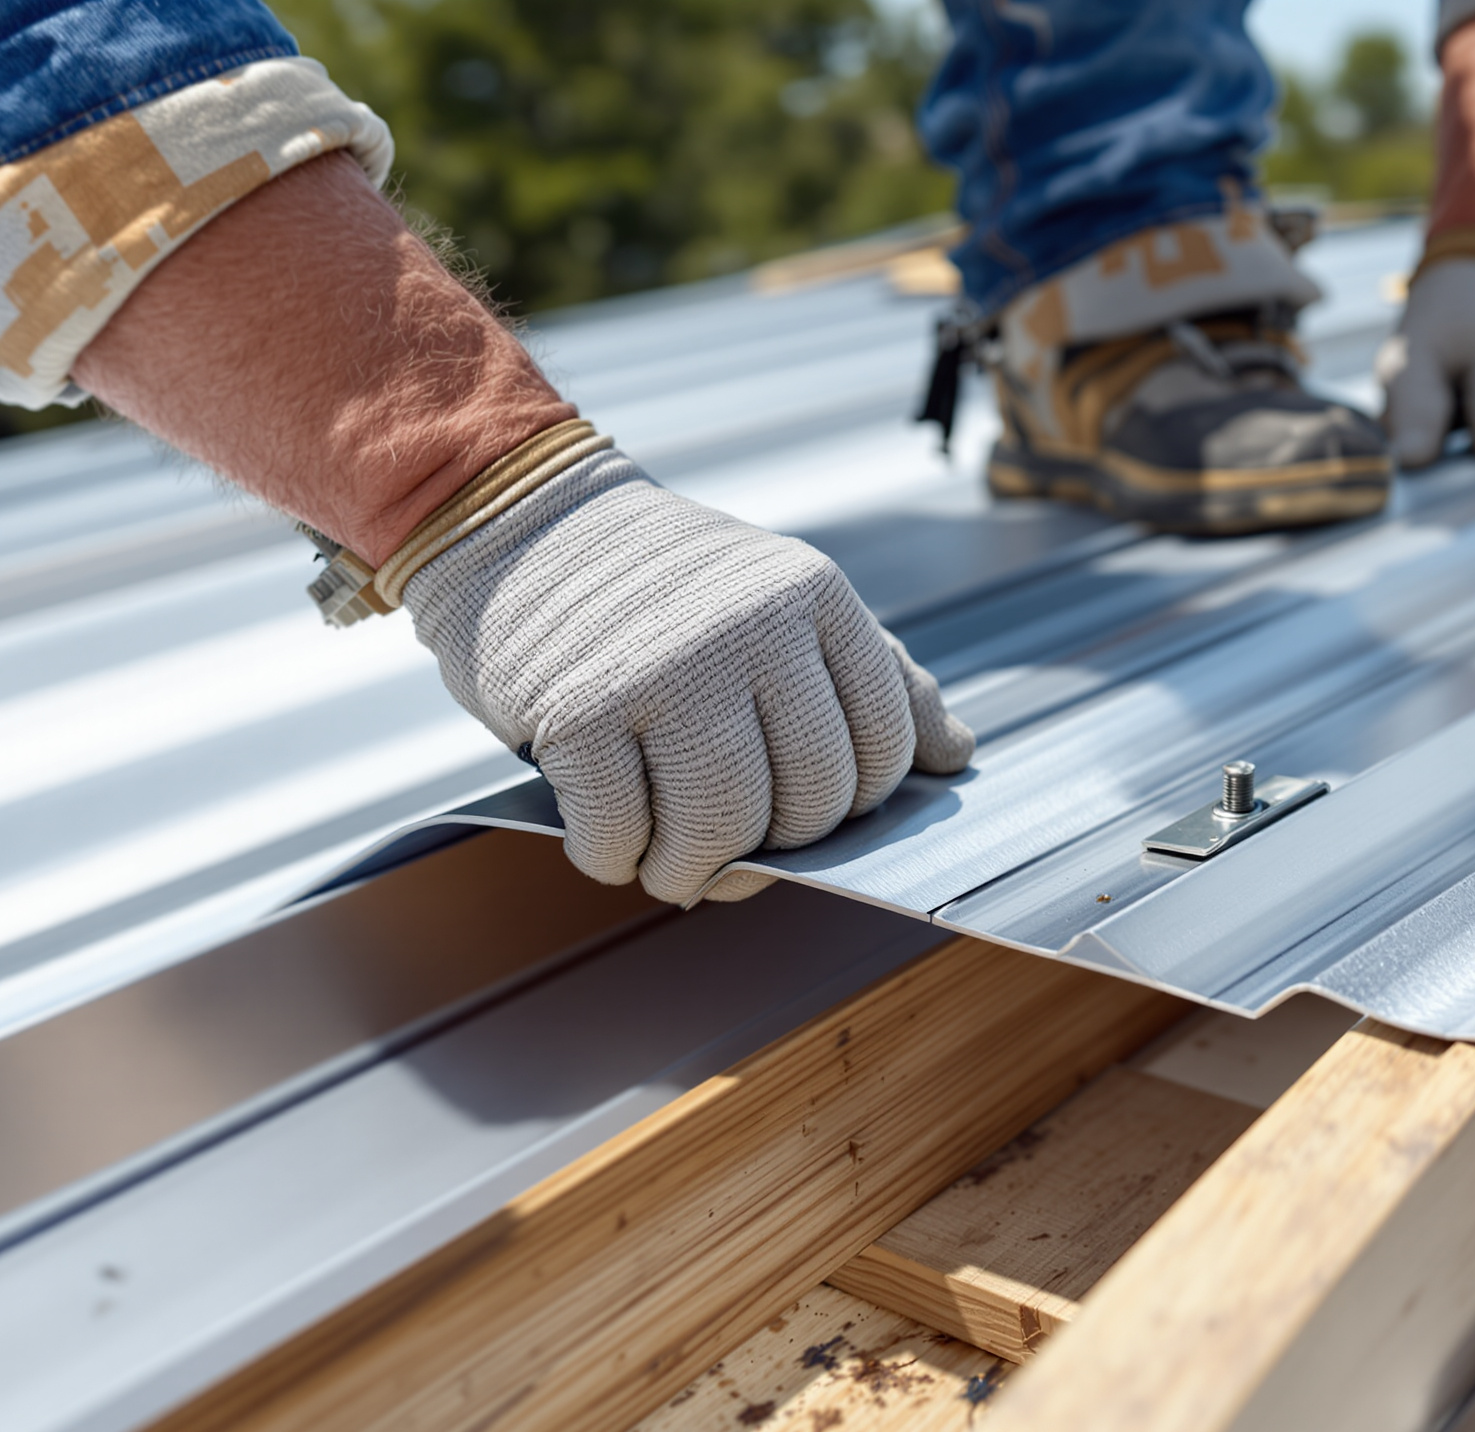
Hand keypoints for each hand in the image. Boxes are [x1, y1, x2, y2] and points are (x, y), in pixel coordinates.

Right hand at [405, 450, 974, 902]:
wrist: (519, 517)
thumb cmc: (661, 583)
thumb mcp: (784, 598)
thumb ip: (874, 673)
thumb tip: (955, 754)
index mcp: (815, 599)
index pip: (881, 750)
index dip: (846, 805)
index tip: (797, 804)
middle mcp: (749, 631)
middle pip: (806, 802)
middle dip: (771, 848)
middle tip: (726, 844)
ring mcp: (664, 672)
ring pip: (720, 831)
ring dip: (691, 871)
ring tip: (667, 857)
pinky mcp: (579, 712)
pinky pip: (622, 838)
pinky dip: (615, 859)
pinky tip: (607, 834)